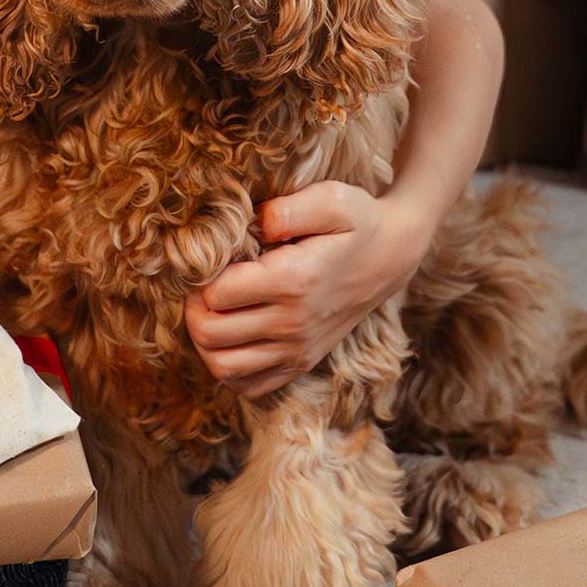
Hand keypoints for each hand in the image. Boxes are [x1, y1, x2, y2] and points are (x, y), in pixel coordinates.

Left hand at [185, 181, 425, 396]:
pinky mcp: (300, 364)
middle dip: (194, 309)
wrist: (392, 256)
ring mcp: (297, 349)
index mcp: (294, 281)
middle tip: (202, 288)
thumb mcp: (333, 199)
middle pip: (210, 334)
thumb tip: (257, 223)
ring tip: (212, 314)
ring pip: (222, 366)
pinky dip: (228, 369)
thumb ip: (290, 208)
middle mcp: (293, 323)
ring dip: (205, 342)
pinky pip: (247, 386)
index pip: (216, 294)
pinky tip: (232, 340)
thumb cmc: (358, 222)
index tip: (210, 262)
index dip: (201, 278)